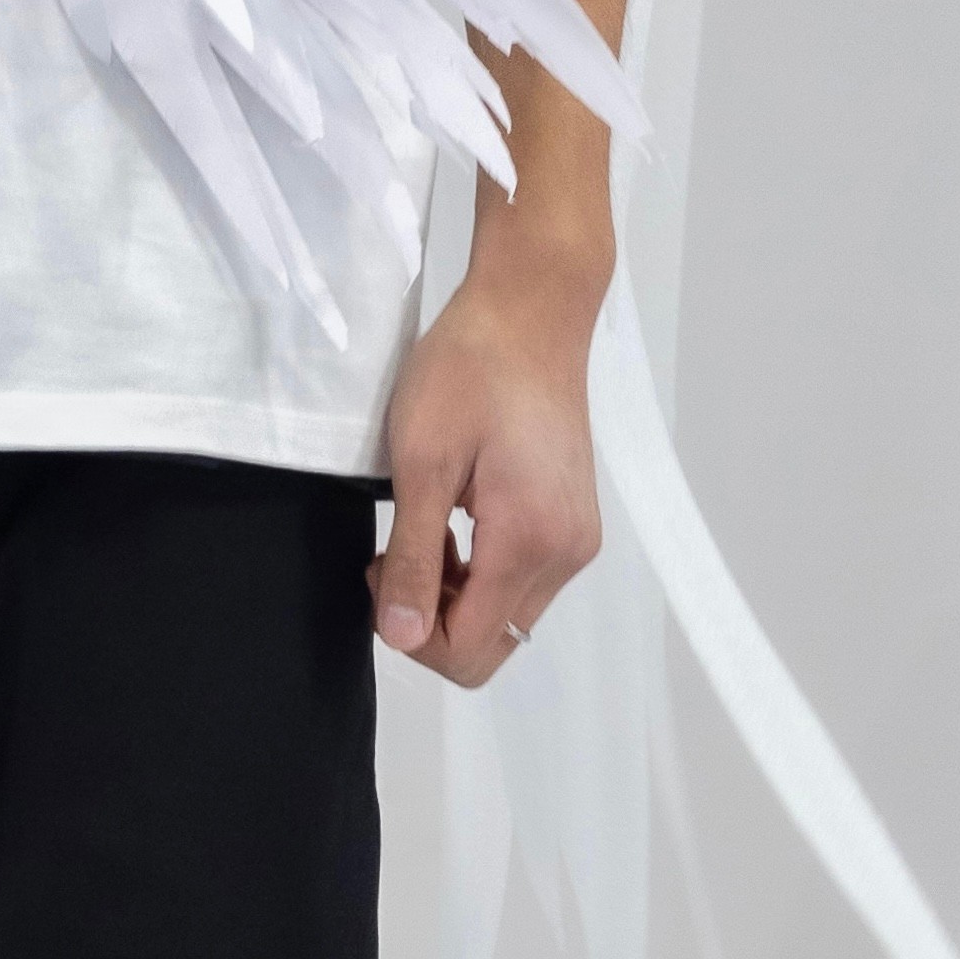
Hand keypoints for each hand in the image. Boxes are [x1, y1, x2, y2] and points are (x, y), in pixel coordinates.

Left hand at [367, 241, 605, 686]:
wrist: (531, 309)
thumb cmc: (469, 369)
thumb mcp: (421, 461)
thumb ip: (415, 557)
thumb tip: (401, 637)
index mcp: (530, 542)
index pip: (468, 650)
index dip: (410, 628)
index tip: (382, 561)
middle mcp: (567, 553)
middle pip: (492, 643)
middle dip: (431, 616)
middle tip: (396, 548)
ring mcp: (577, 538)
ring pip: (507, 616)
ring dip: (455, 592)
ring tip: (424, 523)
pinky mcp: (574, 520)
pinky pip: (523, 580)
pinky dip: (482, 570)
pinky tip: (456, 517)